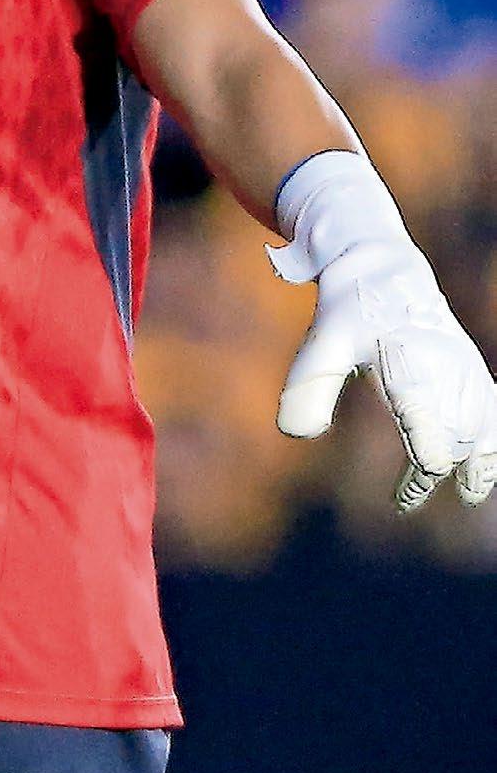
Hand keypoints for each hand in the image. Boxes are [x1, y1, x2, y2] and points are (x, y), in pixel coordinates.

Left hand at [274, 240, 496, 511]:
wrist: (384, 273)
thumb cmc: (349, 315)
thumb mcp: (321, 345)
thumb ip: (308, 388)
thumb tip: (296, 435)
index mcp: (407, 363)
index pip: (425, 420)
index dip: (426, 459)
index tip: (416, 483)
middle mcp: (445, 369)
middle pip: (454, 436)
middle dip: (435, 470)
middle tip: (404, 499)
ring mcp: (466, 371)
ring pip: (480, 429)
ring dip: (474, 465)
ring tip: (469, 496)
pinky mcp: (474, 372)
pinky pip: (495, 413)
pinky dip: (495, 443)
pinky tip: (486, 469)